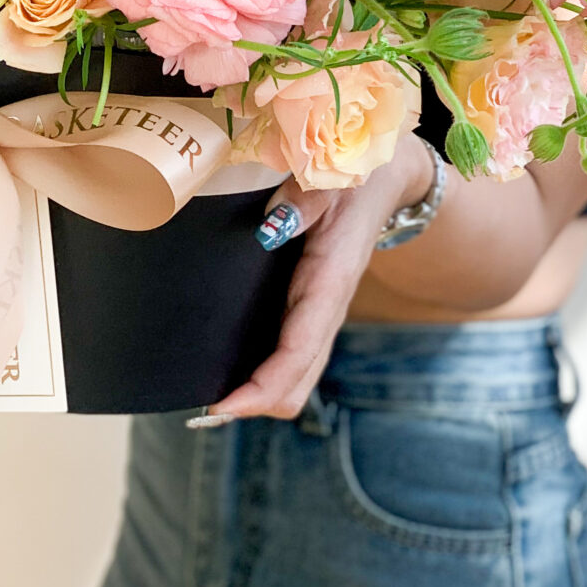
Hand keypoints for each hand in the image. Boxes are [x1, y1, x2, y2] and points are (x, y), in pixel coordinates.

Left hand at [203, 133, 432, 423]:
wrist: (384, 181)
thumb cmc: (352, 177)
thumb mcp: (329, 178)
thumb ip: (301, 202)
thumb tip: (269, 227)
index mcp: (330, 282)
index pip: (297, 351)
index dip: (261, 387)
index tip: (222, 406)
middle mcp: (328, 310)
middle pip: (296, 385)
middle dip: (254, 404)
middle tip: (202, 409)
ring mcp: (321, 316)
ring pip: (296, 380)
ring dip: (258, 397)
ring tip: (209, 398)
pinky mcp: (312, 312)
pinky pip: (292, 360)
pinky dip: (264, 378)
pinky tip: (232, 371)